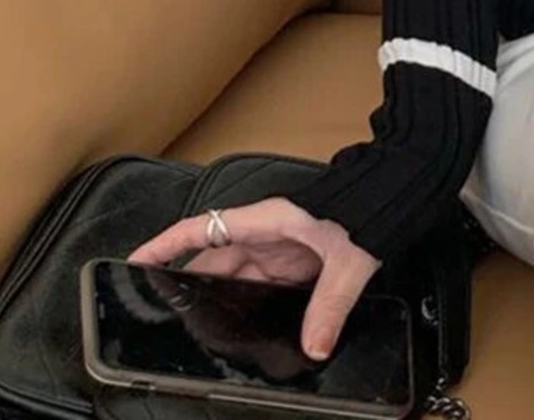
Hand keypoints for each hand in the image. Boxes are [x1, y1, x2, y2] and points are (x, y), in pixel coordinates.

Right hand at [126, 196, 381, 360]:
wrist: (398, 189)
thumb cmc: (370, 205)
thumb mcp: (349, 258)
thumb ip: (331, 304)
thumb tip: (314, 345)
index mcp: (268, 220)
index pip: (204, 229)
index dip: (166, 244)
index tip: (136, 259)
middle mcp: (269, 233)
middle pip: (216, 264)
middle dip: (194, 290)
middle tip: (171, 320)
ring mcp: (282, 248)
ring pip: (240, 280)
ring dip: (228, 303)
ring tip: (209, 334)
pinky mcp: (298, 260)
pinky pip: (265, 286)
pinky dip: (255, 306)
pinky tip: (253, 329)